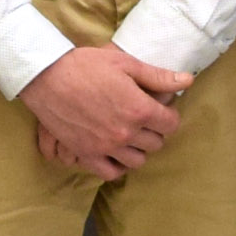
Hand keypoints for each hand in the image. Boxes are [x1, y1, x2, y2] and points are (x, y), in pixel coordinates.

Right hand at [22, 44, 191, 177]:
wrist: (46, 76)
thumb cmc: (86, 65)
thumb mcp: (125, 63)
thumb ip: (158, 77)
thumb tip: (188, 80)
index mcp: (139, 109)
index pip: (171, 124)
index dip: (168, 115)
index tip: (160, 109)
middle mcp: (126, 133)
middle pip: (156, 143)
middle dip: (154, 131)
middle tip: (143, 119)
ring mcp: (106, 146)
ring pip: (137, 161)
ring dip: (138, 149)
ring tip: (129, 135)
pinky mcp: (86, 154)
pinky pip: (110, 173)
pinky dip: (117, 166)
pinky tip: (115, 153)